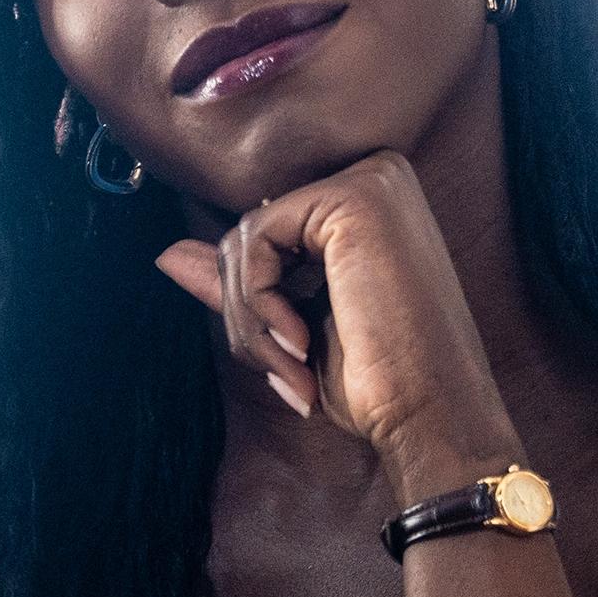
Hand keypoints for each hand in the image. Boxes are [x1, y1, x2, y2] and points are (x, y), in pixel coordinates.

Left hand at [153, 148, 518, 487]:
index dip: (251, 304)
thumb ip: (241, 284)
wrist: (429, 417)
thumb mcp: (290, 326)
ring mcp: (369, 182)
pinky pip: (255, 240)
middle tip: (287, 373)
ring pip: (245, 240)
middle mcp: (376, 178)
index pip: (264, 235)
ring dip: (251, 321)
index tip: (286, 361)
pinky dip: (257, 304)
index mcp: (368, 205)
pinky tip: (298, 344)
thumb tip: (168, 253)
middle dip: (247, 313)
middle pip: (249, 234)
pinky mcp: (355, 199)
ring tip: (292, 369)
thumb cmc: (376, 383)